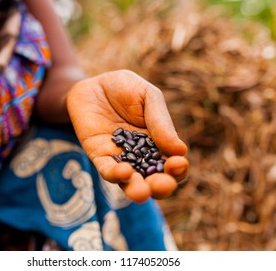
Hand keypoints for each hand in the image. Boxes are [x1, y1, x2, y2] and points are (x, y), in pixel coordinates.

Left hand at [67, 70, 188, 202]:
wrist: (94, 84)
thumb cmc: (125, 89)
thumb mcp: (149, 98)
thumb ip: (161, 122)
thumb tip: (180, 151)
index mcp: (160, 144)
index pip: (174, 166)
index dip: (179, 170)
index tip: (178, 163)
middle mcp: (142, 157)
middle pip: (155, 181)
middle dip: (161, 187)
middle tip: (163, 184)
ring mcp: (120, 159)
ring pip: (131, 182)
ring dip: (138, 190)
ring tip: (142, 192)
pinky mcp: (99, 156)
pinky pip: (107, 170)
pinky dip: (115, 174)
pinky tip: (124, 172)